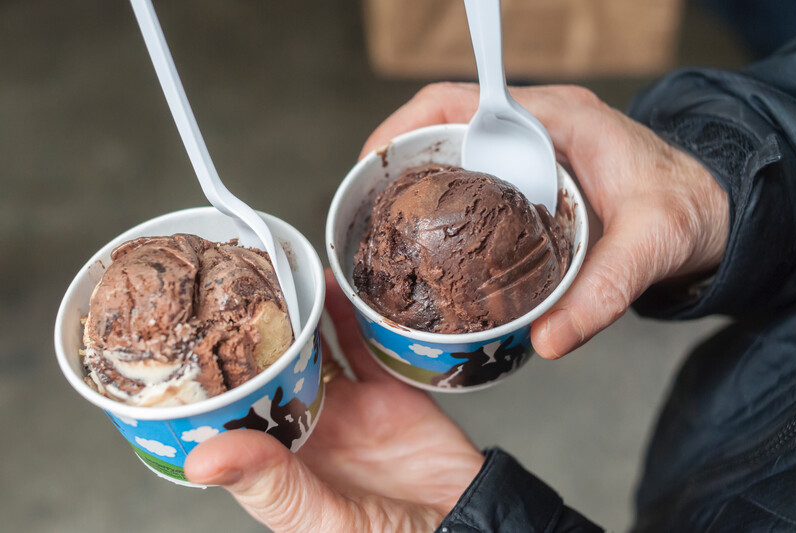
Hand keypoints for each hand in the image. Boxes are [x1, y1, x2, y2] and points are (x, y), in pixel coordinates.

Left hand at [185, 270, 483, 531]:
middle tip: (232, 296)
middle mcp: (309, 429)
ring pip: (312, 352)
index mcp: (281, 463)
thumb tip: (202, 460)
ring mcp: (347, 406)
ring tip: (277, 286)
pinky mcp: (384, 388)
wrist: (466, 522)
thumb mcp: (321, 520)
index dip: (216, 382)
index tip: (193, 345)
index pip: (237, 415)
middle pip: (272, 374)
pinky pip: (359, 344)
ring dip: (296, 322)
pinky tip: (327, 288)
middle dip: (253, 339)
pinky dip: (344, 315)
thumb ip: (270, 486)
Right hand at [362, 83, 728, 358]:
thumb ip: (601, 294)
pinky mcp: (533, 177)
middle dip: (400, 160)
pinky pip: (475, 175)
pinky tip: (432, 237)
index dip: (407, 124)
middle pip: (446, 126)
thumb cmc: (688, 209)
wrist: (714, 208)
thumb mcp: (649, 248)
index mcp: (559, 120)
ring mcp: (533, 151)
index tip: (373, 162)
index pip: (463, 100)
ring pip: (456, 151)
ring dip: (417, 180)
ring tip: (385, 224)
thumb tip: (547, 339)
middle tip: (368, 208)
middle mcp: (538, 128)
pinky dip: (445, 198)